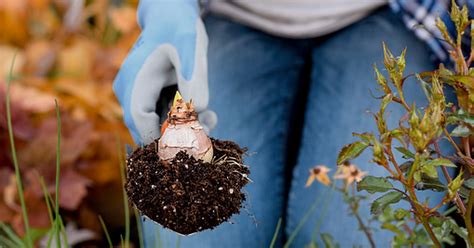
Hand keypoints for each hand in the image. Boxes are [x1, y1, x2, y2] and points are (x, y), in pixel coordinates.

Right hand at [113, 0, 216, 144]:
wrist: (170, 13)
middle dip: (180, 136)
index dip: (165, 137)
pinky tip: (207, 114)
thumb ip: (194, 76)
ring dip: (185, 130)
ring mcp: (139, 96)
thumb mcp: (190, 46)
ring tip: (212, 118)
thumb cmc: (178, 25)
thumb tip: (198, 110)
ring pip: (158, 127)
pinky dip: (184, 120)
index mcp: (135, 81)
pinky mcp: (150, 98)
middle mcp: (130, 92)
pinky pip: (164, 118)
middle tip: (209, 131)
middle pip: (148, 130)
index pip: (141, 122)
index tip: (195, 138)